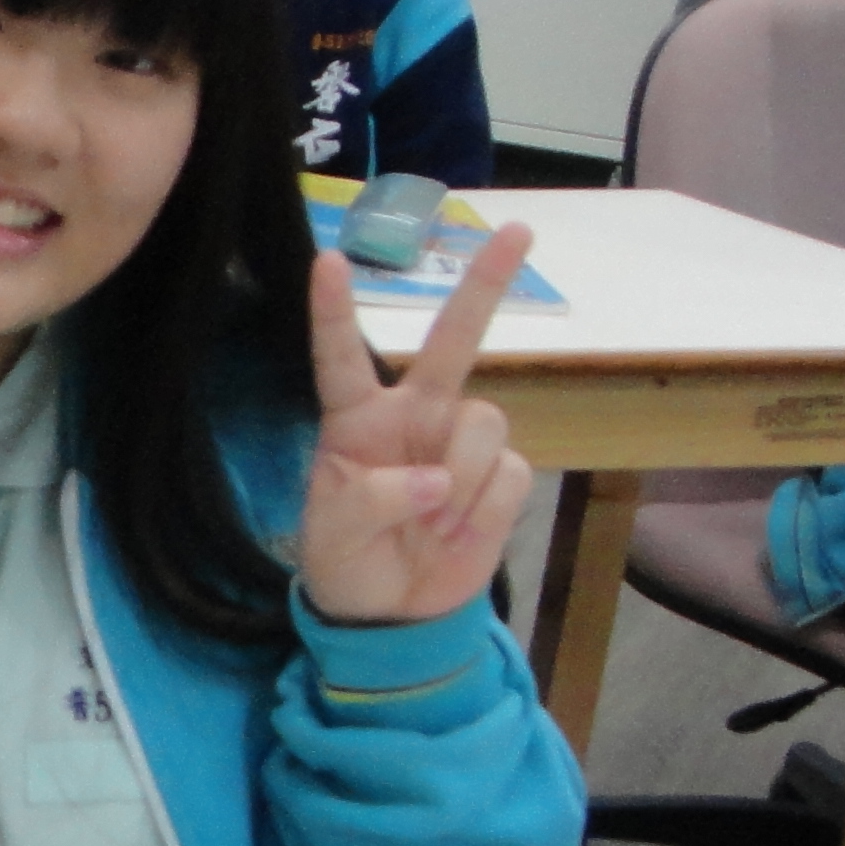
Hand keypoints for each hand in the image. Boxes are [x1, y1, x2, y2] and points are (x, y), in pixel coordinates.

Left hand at [297, 225, 536, 626]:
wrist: (393, 615)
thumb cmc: (348, 561)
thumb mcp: (334, 536)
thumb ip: (372, 499)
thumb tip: (434, 482)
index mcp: (356, 420)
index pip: (341, 358)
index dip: (334, 312)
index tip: (327, 261)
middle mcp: (414, 415)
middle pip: (452, 340)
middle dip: (485, 285)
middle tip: (516, 230)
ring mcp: (459, 443)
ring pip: (486, 420)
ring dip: (462, 478)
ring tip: (433, 527)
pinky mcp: (499, 476)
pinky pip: (508, 473)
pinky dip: (484, 511)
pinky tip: (457, 536)